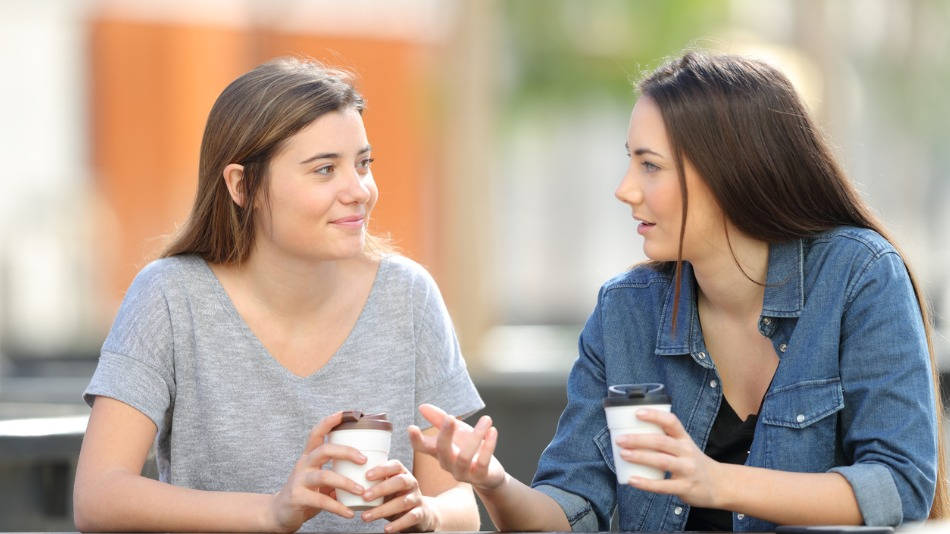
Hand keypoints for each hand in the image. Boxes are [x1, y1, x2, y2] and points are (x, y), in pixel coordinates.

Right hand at [267, 412, 367, 531]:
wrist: (280, 513)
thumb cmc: (307, 492)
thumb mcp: (320, 478)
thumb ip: (337, 471)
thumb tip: (367, 468)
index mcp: (309, 456)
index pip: (318, 432)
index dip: (331, 421)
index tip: (348, 413)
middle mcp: (303, 464)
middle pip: (324, 450)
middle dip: (346, 452)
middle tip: (364, 460)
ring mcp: (299, 480)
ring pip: (323, 476)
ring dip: (346, 483)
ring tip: (361, 491)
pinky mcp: (297, 497)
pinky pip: (321, 501)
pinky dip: (338, 507)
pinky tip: (349, 513)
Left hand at [359, 460, 435, 531]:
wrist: (422, 513)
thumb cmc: (396, 497)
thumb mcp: (387, 488)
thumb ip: (371, 485)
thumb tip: (340, 489)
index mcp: (402, 473)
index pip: (395, 465)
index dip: (381, 469)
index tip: (366, 475)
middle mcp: (411, 483)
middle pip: (400, 481)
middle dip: (381, 488)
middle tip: (364, 496)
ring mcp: (417, 498)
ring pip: (402, 502)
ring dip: (382, 510)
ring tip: (365, 517)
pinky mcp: (421, 513)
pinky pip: (410, 518)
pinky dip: (398, 524)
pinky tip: (386, 529)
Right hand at [408, 404, 506, 492]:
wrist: (490, 474)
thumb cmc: (469, 449)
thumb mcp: (456, 431)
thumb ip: (440, 420)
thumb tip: (421, 407)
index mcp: (439, 452)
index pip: (422, 448)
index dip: (415, 440)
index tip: (411, 427)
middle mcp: (448, 464)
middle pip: (441, 451)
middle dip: (445, 434)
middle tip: (450, 417)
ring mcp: (463, 473)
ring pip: (464, 457)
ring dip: (475, 436)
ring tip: (486, 419)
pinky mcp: (480, 477)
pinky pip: (482, 463)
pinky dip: (488, 446)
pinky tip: (492, 431)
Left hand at [616, 408, 723, 507]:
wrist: (719, 484)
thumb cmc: (693, 463)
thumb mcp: (684, 446)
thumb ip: (665, 440)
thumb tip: (631, 433)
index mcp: (684, 438)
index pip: (671, 422)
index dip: (655, 416)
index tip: (637, 413)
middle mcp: (687, 452)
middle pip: (661, 441)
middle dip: (638, 439)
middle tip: (620, 439)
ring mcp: (687, 470)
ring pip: (661, 461)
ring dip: (640, 457)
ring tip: (623, 454)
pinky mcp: (685, 487)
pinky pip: (663, 485)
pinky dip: (646, 483)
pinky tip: (632, 480)